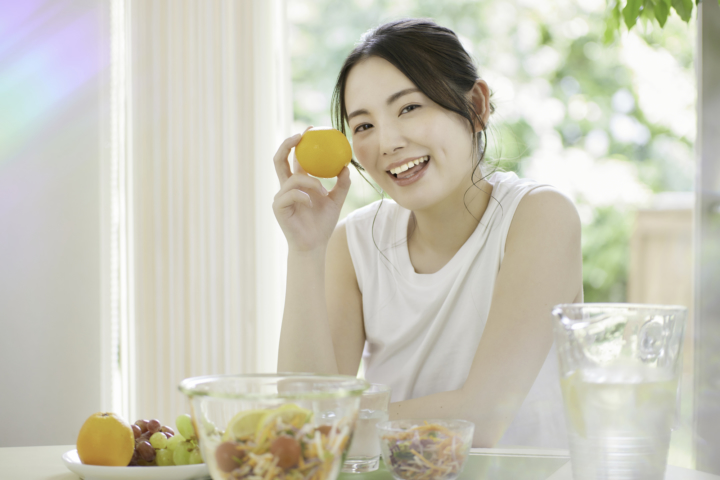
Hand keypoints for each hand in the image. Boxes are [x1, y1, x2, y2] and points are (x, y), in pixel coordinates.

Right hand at [272, 130, 351, 252]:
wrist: (314, 245)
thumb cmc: (322, 224)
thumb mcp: (336, 201)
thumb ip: (341, 185)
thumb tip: (346, 167)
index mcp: (298, 182)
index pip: (295, 158)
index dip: (300, 142)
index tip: (311, 130)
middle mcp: (286, 187)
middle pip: (280, 159)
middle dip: (287, 144)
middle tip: (301, 136)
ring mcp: (281, 196)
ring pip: (292, 179)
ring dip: (310, 182)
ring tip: (322, 191)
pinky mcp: (278, 207)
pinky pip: (291, 194)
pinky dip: (304, 196)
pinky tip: (311, 203)